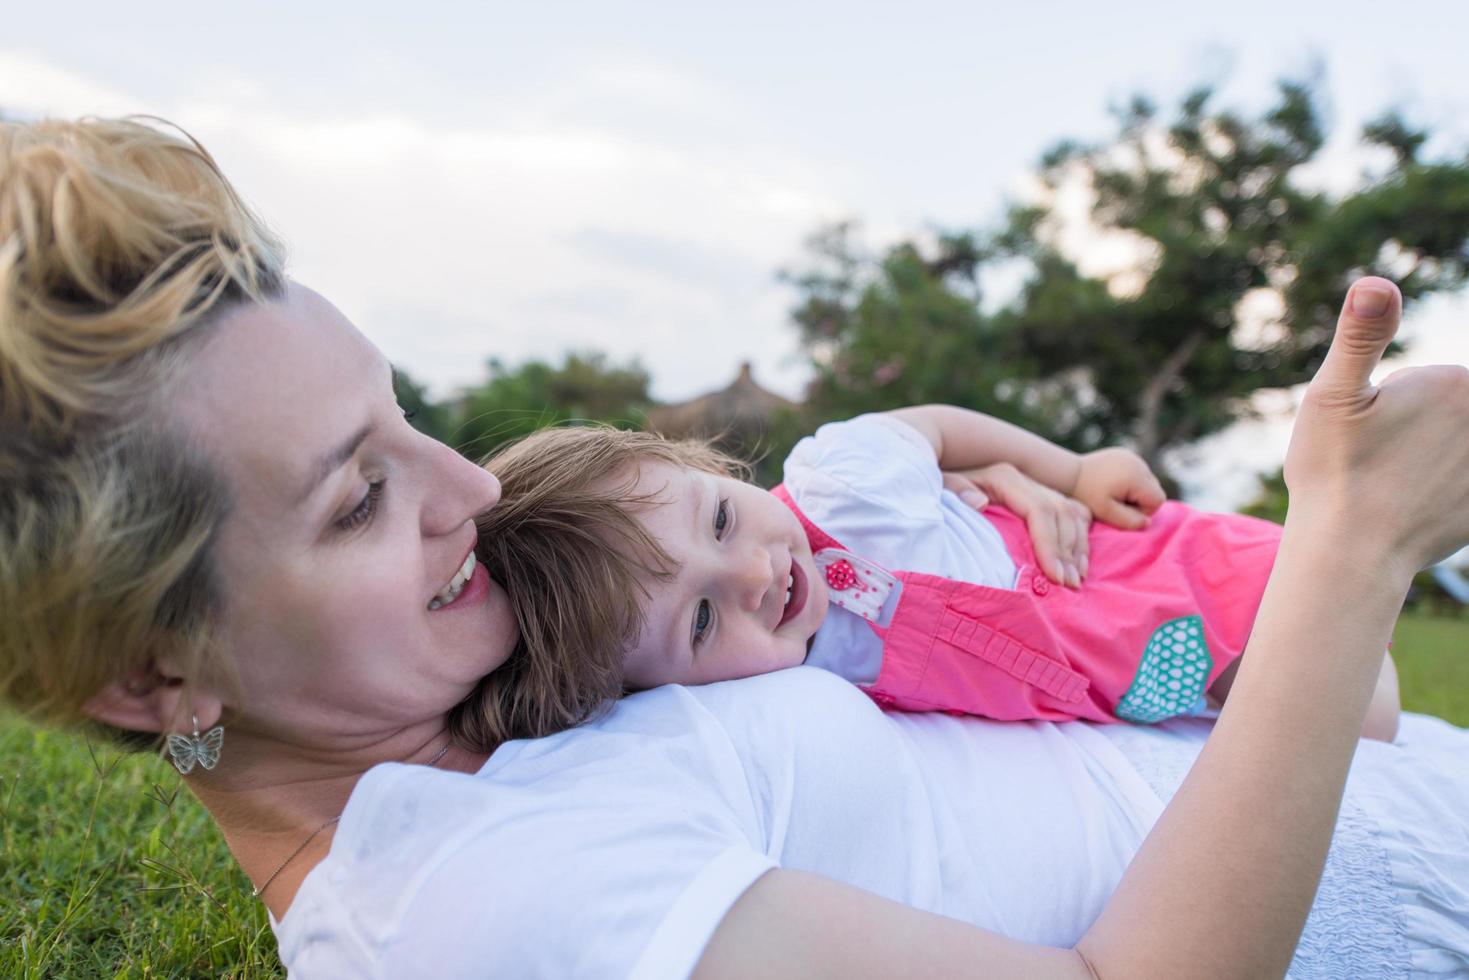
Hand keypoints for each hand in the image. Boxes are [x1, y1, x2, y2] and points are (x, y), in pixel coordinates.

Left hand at [943, 463, 1091, 587]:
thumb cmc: (941, 489)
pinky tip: (1078, 566)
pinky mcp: (1043, 496)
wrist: (945, 474)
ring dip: (1076, 549)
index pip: (1039, 510)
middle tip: (1067, 585)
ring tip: (1074, 581)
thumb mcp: (942, 487)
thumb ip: (957, 492)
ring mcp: (1036, 487)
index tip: (1053, 575)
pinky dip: (1080, 540)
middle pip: (1061, 513)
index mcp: (1004, 478)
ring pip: (1072, 514)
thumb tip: (979, 503)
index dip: (1049, 543)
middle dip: (1067, 552)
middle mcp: (1025, 480)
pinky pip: (1074, 515)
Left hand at [1072, 448, 1166, 529]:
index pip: (1157, 499)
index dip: (1143, 510)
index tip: (1122, 509)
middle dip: (1139, 501)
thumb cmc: (1086, 494)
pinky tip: (1111, 482)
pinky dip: (1129, 481)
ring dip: (1134, 491)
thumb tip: (1147, 522)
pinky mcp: (1126, 455)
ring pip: (1147, 482)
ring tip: (1112, 492)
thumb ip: (1129, 520)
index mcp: (1137, 476)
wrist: (1069, 473)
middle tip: (1115, 502)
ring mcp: (1133, 457)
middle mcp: (1139, 463)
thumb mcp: (1106, 512)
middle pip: (1154, 490)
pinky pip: (1138, 473)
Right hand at [1285, 277, 1468, 577]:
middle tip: (1380, 464)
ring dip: (1429, 462)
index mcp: (1456, 383)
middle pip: (1452, 416)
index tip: (1369, 435)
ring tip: (1396, 489)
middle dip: (1420, 432)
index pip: (1435, 383)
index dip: (1395, 404)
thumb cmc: (1333, 472)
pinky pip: (1460, 481)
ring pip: (1453, 449)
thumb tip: (1375, 282)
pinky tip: (1420, 508)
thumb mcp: (1331, 394)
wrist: (1351, 553)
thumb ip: (1360, 335)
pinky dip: (1448, 490)